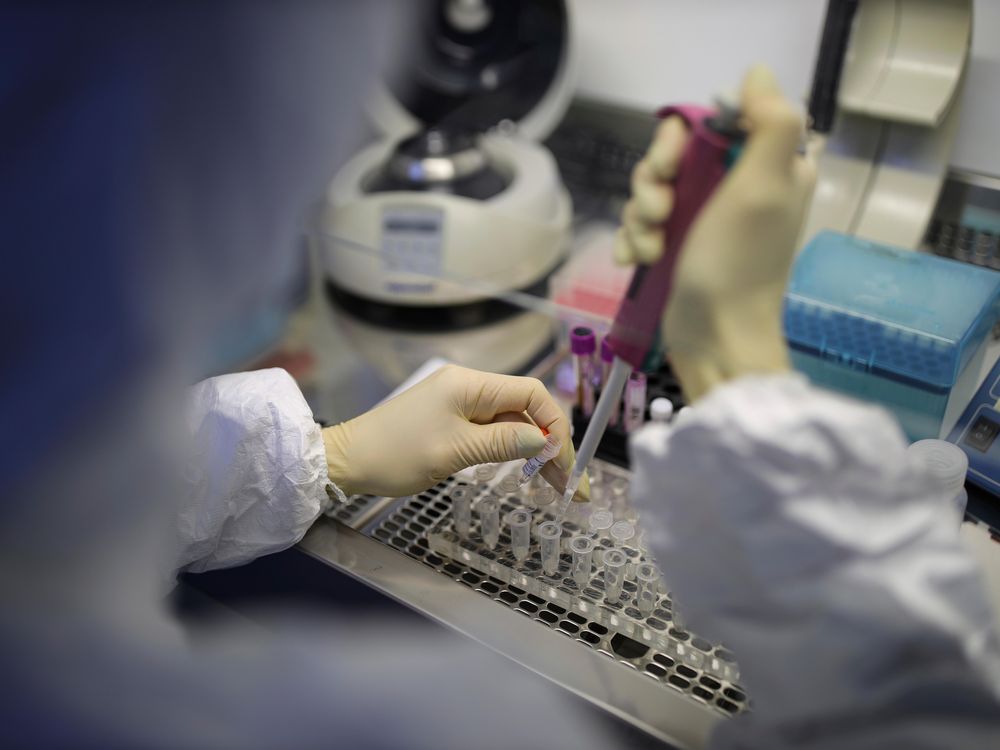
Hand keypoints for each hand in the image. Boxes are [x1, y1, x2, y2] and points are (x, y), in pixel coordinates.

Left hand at [322, 364, 587, 498]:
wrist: (347, 461)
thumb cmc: (396, 454)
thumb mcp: (454, 451)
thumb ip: (502, 444)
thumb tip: (544, 442)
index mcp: (470, 384)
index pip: (531, 394)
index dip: (555, 425)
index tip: (564, 461)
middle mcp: (469, 387)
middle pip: (526, 410)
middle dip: (552, 445)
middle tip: (573, 484)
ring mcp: (460, 404)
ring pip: (513, 425)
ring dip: (536, 453)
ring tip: (558, 487)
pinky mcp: (452, 421)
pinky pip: (494, 433)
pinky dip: (513, 453)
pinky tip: (530, 473)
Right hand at [614, 65, 816, 400]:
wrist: (716, 339)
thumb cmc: (739, 264)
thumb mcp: (764, 187)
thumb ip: (769, 122)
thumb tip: (757, 74)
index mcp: (766, 166)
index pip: (713, 121)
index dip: (680, 137)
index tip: (669, 163)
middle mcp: (736, 187)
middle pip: (672, 155)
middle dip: (652, 183)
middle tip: (659, 213)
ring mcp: (704, 220)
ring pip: (651, 191)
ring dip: (640, 218)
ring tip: (649, 248)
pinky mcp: (678, 247)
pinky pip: (641, 226)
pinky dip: (632, 240)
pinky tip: (633, 261)